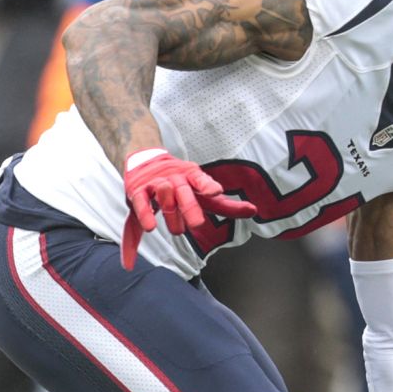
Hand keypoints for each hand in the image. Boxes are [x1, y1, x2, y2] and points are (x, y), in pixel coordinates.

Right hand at [118, 148, 257, 268]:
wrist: (146, 161)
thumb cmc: (183, 185)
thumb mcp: (205, 194)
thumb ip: (228, 205)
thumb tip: (254, 211)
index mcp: (194, 178)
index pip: (202, 181)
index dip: (208, 185)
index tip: (215, 191)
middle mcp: (176, 179)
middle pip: (184, 192)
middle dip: (190, 207)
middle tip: (197, 224)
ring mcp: (157, 184)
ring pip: (163, 196)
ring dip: (170, 212)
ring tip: (178, 230)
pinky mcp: (138, 192)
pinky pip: (140, 204)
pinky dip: (144, 216)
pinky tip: (151, 228)